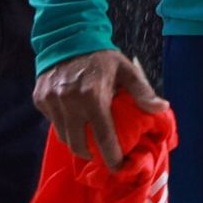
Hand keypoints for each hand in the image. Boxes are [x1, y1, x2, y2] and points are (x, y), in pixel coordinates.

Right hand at [33, 49, 168, 170]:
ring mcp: (51, 101)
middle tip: (101, 155)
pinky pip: (53, 122)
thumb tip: (162, 109)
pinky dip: (64, 125)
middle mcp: (69, 101)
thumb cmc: (101, 57)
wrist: (68, 35)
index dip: (111, 156)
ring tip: (88, 139)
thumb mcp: (126, 70)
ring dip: (76, 141)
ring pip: (63, 136)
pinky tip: (74, 118)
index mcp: (93, 95)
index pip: (103, 136)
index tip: (119, 167)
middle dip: (91, 154)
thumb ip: (142, 92)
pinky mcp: (40, 99)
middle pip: (78, 144)